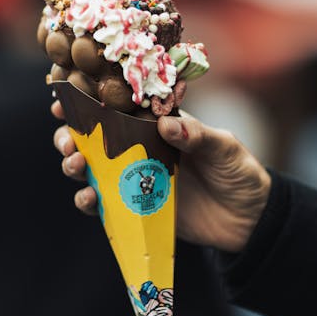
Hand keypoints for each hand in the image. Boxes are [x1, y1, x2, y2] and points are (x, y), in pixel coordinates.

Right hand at [52, 101, 270, 252]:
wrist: (250, 219)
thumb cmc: (239, 172)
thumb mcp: (224, 148)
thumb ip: (197, 136)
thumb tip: (167, 126)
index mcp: (158, 125)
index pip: (119, 107)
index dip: (90, 101)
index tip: (66, 96)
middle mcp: (140, 149)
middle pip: (95, 137)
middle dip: (72, 134)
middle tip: (68, 140)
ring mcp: (135, 179)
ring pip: (92, 168)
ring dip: (75, 165)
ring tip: (76, 164)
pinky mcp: (135, 208)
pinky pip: (104, 204)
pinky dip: (89, 200)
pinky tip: (89, 197)